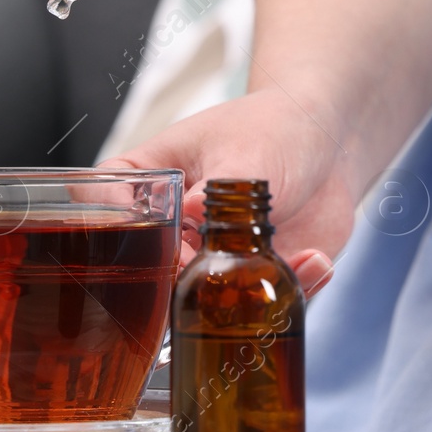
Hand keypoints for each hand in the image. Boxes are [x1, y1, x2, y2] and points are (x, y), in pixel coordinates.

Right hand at [100, 87, 349, 298]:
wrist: (330, 143)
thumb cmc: (277, 127)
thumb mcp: (247, 150)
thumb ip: (220, 186)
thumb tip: (192, 212)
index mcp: (152, 175)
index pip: (102, 196)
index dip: (111, 220)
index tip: (147, 236)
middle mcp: (172, 222)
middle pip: (142, 265)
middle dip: (175, 281)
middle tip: (210, 273)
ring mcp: (209, 254)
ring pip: (197, 299)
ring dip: (235, 298)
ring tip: (281, 262)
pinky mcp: (250, 277)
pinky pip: (257, 304)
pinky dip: (287, 291)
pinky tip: (315, 260)